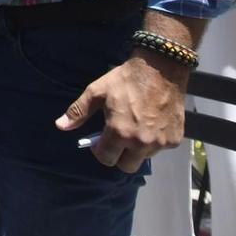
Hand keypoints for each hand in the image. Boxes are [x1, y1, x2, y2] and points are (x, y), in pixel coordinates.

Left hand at [56, 53, 186, 171]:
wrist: (160, 69)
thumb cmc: (125, 80)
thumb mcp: (97, 91)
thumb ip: (78, 111)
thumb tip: (60, 126)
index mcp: (119, 132)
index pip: (106, 158)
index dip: (100, 150)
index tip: (101, 139)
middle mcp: (141, 142)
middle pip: (126, 166)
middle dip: (119, 155)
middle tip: (118, 138)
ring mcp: (160, 143)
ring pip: (144, 157)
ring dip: (137, 149)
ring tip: (136, 127)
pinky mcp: (175, 139)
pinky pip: (160, 148)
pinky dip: (154, 141)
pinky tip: (152, 123)